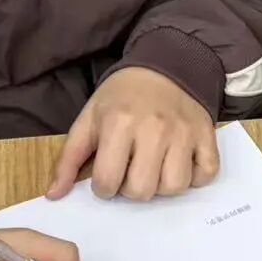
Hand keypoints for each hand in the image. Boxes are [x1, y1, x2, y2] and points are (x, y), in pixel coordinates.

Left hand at [48, 67, 220, 200]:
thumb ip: (69, 159)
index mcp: (118, 124)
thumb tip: (54, 195)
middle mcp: (154, 129)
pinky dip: (195, 178)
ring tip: (155, 169)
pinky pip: (206, 175)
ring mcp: (184, 133)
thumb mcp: (89, 119)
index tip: (108, 174)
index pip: (107, 183)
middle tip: (131, 172)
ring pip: (175, 187)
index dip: (103, 187)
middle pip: (142, 191)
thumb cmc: (122, 96)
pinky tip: (180, 164)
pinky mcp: (207, 135)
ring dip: (162, 186)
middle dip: (131, 189)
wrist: (165, 65)